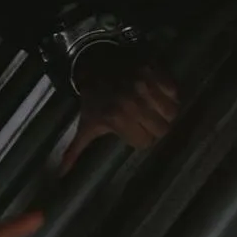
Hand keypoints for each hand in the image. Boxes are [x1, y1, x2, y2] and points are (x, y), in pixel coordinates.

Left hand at [60, 46, 179, 174]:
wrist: (95, 63)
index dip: (140, 138)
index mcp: (117, 118)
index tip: (133, 130)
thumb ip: (74, 150)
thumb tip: (61, 173)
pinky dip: (170, 94)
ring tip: (153, 108)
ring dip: (164, 112)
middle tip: (145, 120)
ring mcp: (146, 86)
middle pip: (162, 129)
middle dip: (154, 127)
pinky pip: (175, 92)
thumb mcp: (85, 125)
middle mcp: (133, 103)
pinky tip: (157, 93)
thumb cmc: (93, 100)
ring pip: (172, 112)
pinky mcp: (155, 72)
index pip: (145, 142)